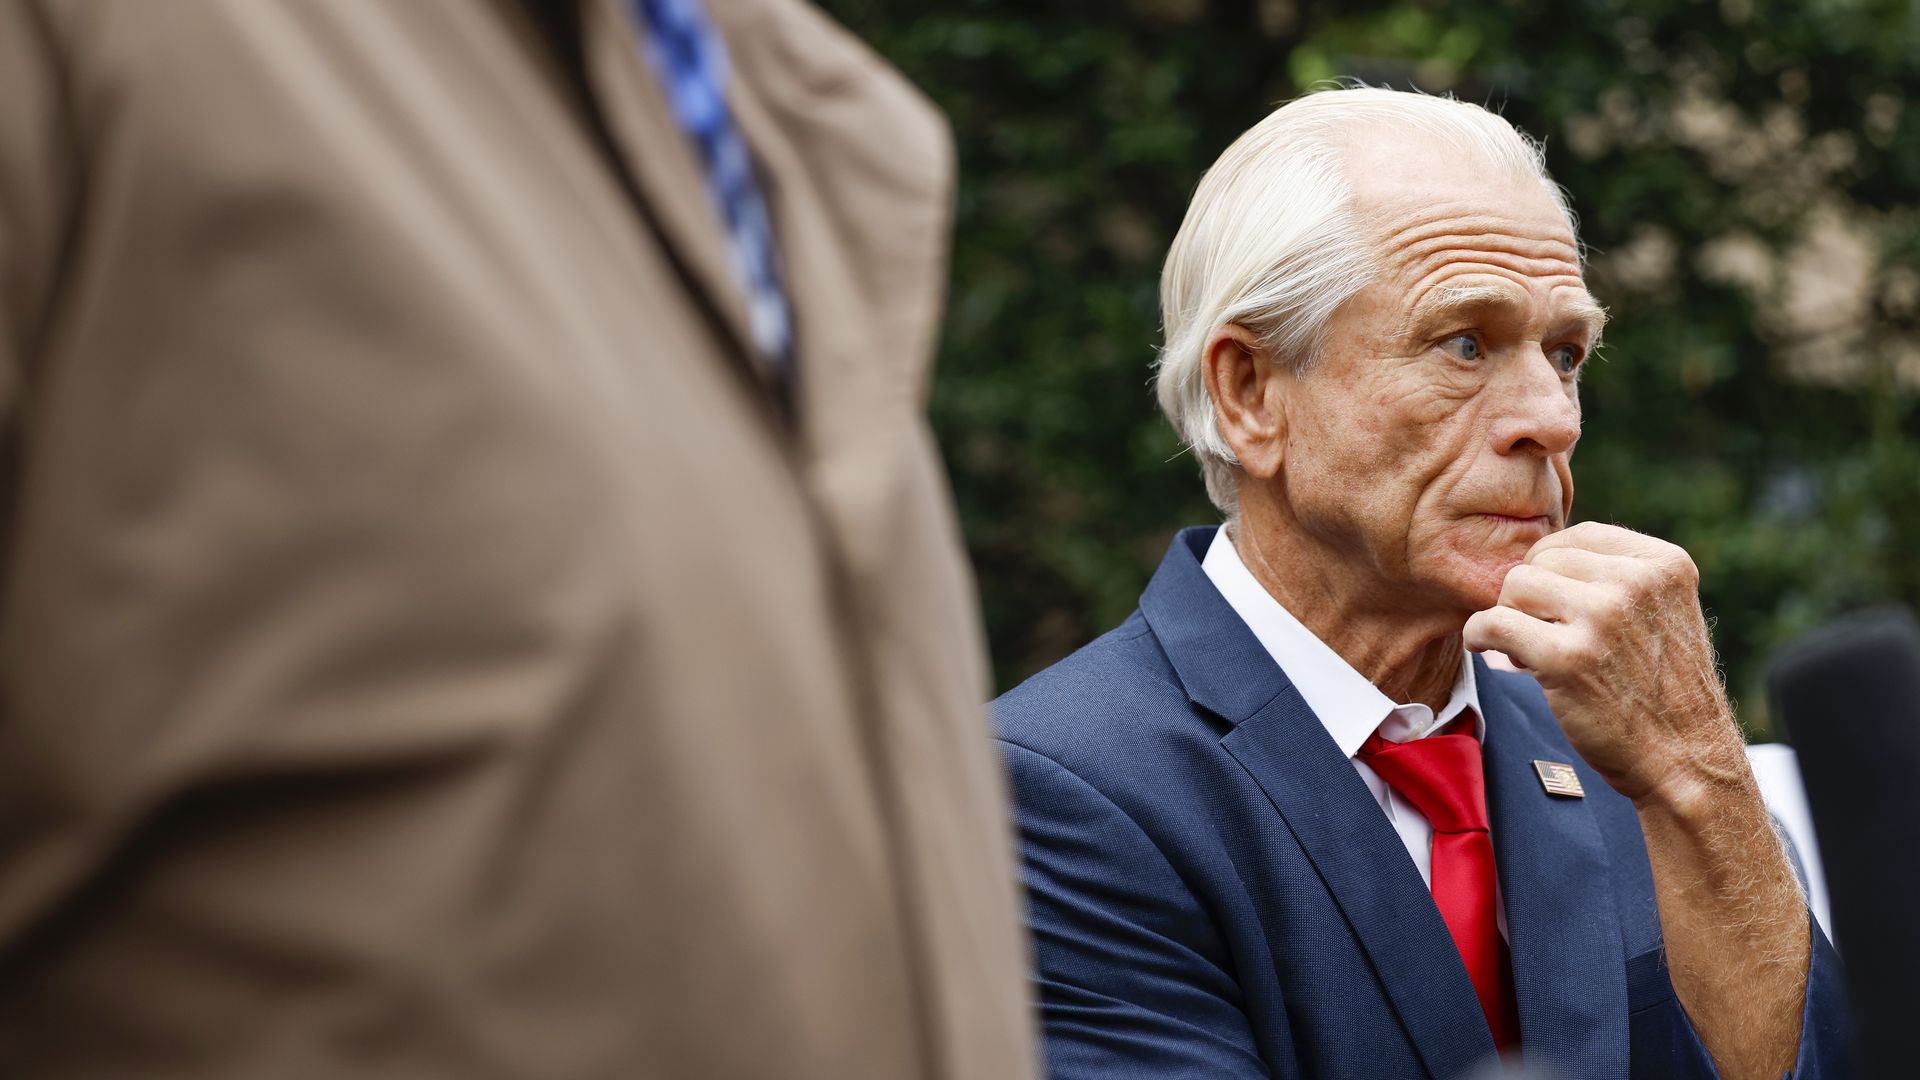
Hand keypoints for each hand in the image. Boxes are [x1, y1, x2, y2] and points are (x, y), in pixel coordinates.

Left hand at [1462, 522, 1744, 805]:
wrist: (1686, 761)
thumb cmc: (1661, 691)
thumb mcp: (1662, 613)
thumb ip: (1615, 578)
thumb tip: (1534, 556)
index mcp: (1664, 564)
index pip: (1579, 536)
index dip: (1553, 569)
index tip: (1555, 606)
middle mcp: (1637, 583)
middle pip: (1542, 559)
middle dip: (1532, 597)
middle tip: (1544, 635)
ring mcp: (1603, 618)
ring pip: (1514, 584)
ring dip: (1510, 616)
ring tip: (1530, 649)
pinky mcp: (1568, 658)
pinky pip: (1492, 622)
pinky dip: (1478, 636)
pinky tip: (1488, 650)